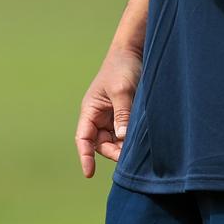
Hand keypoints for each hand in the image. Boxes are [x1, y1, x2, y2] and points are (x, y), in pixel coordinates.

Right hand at [75, 47, 141, 177]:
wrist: (134, 50)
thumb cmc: (122, 67)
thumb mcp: (122, 90)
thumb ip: (122, 114)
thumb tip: (121, 138)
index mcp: (90, 110)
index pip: (83, 138)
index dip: (84, 156)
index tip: (89, 173)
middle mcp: (98, 116)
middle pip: (101, 144)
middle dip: (112, 152)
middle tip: (127, 156)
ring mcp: (112, 115)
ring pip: (114, 140)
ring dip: (122, 146)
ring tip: (136, 148)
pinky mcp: (125, 113)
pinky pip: (125, 132)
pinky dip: (130, 138)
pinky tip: (140, 140)